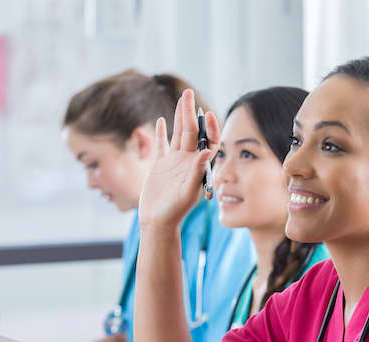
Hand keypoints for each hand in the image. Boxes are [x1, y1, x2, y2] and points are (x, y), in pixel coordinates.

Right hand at [139, 89, 219, 229]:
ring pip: (178, 134)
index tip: (207, 114)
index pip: (208, 141)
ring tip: (181, 98)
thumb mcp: (188, 191)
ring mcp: (174, 162)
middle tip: (188, 93)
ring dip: (180, 117)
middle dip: (191, 113)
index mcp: (198, 165)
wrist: (158, 221)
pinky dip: (161, 133)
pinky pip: (162, 145)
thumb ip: (197, 171)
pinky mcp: (160, 165)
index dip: (210, 127)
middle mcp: (188, 160)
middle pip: (192, 132)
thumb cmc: (175, 210)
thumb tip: (208, 150)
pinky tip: (160, 120)